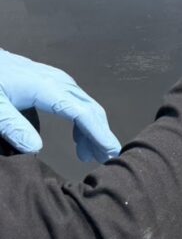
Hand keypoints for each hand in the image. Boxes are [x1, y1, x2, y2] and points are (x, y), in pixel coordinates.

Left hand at [0, 51, 121, 161]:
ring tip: (89, 154)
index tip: (110, 153)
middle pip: (90, 109)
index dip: (99, 134)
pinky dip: (83, 119)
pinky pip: (76, 100)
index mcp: (47, 88)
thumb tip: (36, 149)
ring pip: (85, 104)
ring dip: (92, 129)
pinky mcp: (51, 80)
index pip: (84, 113)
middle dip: (100, 135)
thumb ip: (13, 127)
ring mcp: (56, 79)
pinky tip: (77, 135)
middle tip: (103, 160)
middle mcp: (58, 81)